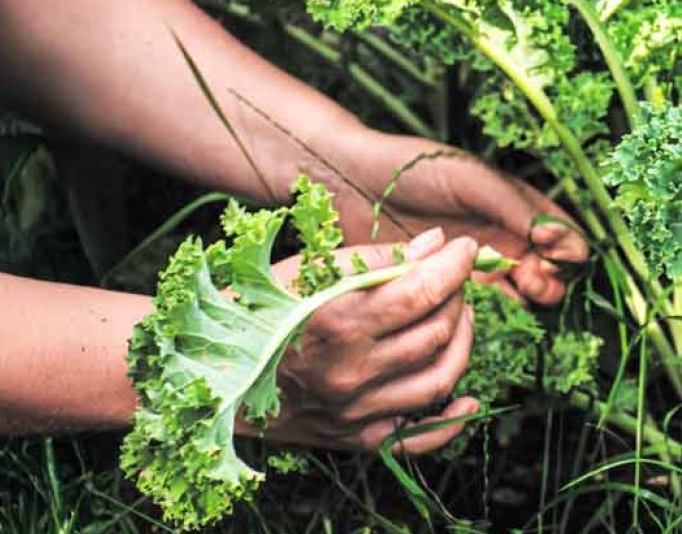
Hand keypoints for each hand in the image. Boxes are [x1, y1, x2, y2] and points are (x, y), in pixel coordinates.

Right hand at [260, 228, 478, 454]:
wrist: (213, 378)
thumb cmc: (258, 311)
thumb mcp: (306, 272)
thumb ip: (375, 257)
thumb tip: (435, 244)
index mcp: (336, 321)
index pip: (420, 291)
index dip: (454, 265)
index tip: (466, 247)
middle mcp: (350, 370)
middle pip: (435, 331)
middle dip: (457, 296)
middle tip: (455, 277)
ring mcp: (356, 410)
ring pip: (439, 378)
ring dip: (462, 341)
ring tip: (458, 316)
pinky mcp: (357, 438)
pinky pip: (419, 437)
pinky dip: (452, 420)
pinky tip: (468, 396)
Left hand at [325, 130, 588, 305]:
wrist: (352, 184)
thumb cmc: (415, 169)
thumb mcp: (472, 180)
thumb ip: (515, 206)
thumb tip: (556, 236)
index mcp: (517, 207)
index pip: (564, 235)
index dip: (567, 248)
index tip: (550, 250)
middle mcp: (506, 238)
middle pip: (551, 271)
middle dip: (552, 277)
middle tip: (531, 276)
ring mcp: (481, 266)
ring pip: (524, 294)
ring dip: (530, 296)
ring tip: (518, 287)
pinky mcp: (452, 289)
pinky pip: (487, 308)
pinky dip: (498, 311)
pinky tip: (489, 302)